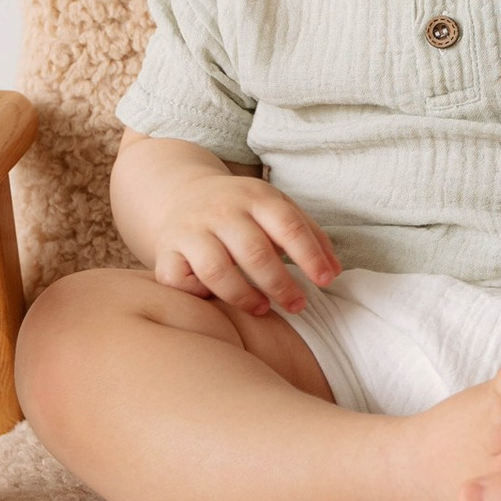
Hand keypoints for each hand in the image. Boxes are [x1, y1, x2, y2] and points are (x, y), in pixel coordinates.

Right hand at [148, 168, 336, 316]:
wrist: (182, 193)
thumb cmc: (242, 211)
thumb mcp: (276, 208)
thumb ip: (309, 235)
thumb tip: (334, 272)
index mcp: (255, 197)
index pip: (288, 226)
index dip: (310, 256)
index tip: (326, 281)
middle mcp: (221, 211)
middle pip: (255, 252)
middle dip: (280, 284)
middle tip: (297, 305)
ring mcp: (190, 230)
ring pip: (217, 270)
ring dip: (244, 296)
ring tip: (262, 308)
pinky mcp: (165, 250)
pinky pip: (178, 280)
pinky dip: (197, 295)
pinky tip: (214, 300)